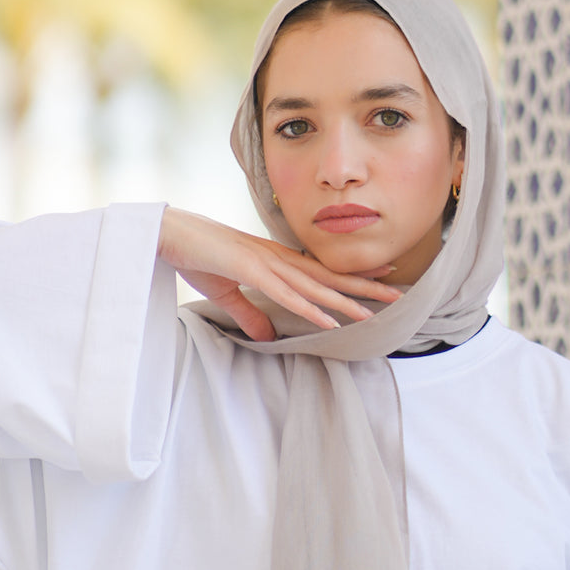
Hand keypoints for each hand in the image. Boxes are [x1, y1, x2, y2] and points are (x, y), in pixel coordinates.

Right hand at [158, 208, 398, 342]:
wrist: (169, 233)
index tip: (383, 281)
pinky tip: (330, 320)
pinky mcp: (250, 271)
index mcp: (275, 261)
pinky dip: (309, 309)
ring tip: (375, 313)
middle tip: (400, 296)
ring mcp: (266, 264)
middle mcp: (278, 260)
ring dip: (345, 301)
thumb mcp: (227, 293)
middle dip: (365, 287)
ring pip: (315, 287)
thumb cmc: (196, 256)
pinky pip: (286, 295)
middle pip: (329, 277)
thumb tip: (268, 336)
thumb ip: (250, 314)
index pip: (322, 272)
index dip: (353, 278)